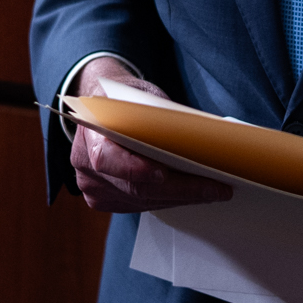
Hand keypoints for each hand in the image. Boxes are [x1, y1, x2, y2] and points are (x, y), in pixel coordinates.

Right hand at [68, 57, 231, 212]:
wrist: (103, 108)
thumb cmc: (126, 100)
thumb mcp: (143, 97)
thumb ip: (161, 118)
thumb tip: (202, 138)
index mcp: (90, 133)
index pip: (106, 159)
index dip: (135, 169)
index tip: (164, 174)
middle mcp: (85, 165)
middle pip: (135, 187)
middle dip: (180, 189)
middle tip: (216, 188)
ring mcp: (93, 187)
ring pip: (142, 201)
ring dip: (180, 198)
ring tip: (214, 192)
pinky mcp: (104, 200)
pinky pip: (139, 205)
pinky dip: (168, 200)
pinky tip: (192, 194)